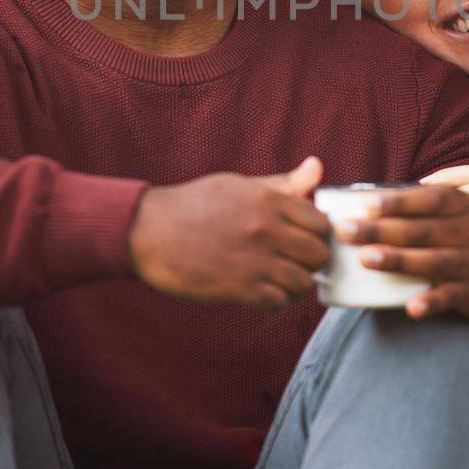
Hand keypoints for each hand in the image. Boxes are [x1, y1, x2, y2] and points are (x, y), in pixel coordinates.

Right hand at [127, 157, 330, 311]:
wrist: (148, 231)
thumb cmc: (193, 206)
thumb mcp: (239, 185)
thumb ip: (282, 183)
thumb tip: (317, 166)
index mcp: (267, 200)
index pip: (321, 222)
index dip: (318, 233)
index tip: (306, 238)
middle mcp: (265, 229)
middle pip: (318, 254)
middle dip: (311, 261)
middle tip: (295, 261)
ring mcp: (253, 260)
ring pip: (303, 282)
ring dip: (295, 284)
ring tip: (279, 279)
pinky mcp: (238, 288)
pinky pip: (278, 302)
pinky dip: (276, 300)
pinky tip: (263, 292)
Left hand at [334, 183, 468, 320]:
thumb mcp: (468, 209)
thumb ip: (431, 203)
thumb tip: (377, 196)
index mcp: (466, 207)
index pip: (431, 200)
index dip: (400, 202)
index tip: (367, 204)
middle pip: (422, 230)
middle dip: (382, 230)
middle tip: (346, 231)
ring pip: (433, 261)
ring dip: (398, 260)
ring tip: (365, 259)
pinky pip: (451, 297)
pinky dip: (432, 303)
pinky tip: (411, 308)